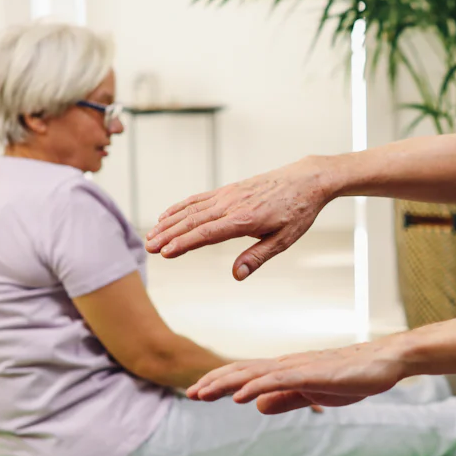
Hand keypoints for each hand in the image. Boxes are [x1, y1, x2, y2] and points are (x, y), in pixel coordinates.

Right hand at [145, 157, 330, 279]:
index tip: (165, 253)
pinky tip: (167, 215)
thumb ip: (258, 256)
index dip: (184, 243)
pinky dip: (181, 207)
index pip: (207, 233)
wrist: (306, 180)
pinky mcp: (229, 190)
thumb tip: (237, 275)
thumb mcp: (284, 239)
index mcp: (245, 220)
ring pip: (192, 209)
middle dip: (169, 235)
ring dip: (169, 222)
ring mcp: (228, 195)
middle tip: (148, 247)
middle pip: (193, 221)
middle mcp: (232, 205)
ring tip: (151, 235)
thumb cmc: (298, 212)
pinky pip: (199, 198)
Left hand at [185, 341, 408, 413]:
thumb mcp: (312, 393)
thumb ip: (286, 398)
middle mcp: (288, 364)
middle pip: (244, 371)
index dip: (221, 382)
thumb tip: (257, 405)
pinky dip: (257, 386)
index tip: (198, 392)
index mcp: (287, 370)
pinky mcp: (313, 374)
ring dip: (227, 383)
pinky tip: (240, 396)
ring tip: (203, 392)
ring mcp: (299, 367)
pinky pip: (279, 380)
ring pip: (255, 373)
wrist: (384, 362)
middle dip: (215, 382)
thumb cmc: (352, 376)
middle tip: (190, 393)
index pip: (247, 374)